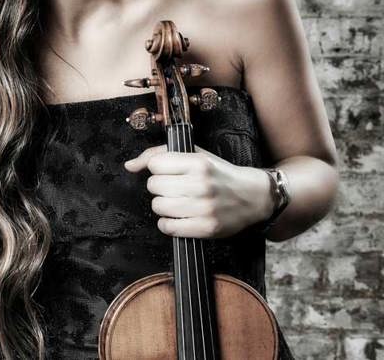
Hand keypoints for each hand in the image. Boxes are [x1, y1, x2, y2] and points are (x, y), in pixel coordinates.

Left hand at [124, 144, 270, 238]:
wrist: (253, 196)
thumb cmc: (220, 174)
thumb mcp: (196, 155)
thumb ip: (160, 155)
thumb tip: (129, 165)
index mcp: (199, 162)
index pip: (155, 164)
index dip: (158, 169)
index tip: (169, 172)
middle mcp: (201, 184)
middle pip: (154, 186)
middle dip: (160, 188)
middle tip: (175, 189)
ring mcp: (204, 208)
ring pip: (158, 206)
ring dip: (164, 206)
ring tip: (178, 203)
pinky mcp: (206, 228)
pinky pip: (168, 227)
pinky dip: (168, 224)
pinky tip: (179, 217)